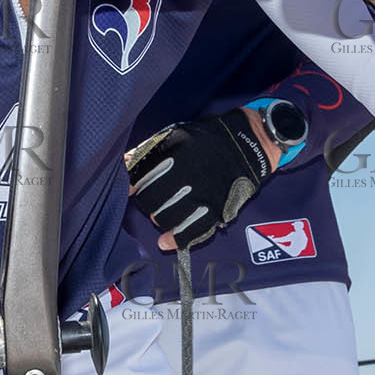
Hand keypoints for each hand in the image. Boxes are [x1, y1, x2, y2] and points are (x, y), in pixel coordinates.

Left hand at [126, 109, 277, 251]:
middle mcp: (187, 176)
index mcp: (175, 154)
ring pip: (165, 218)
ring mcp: (202, 195)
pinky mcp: (216, 210)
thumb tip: (125, 164)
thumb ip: (149, 149)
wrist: (248, 143)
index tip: (133, 189)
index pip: (140, 179)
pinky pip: (191, 232)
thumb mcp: (176, 133)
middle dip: (147, 203)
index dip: (133, 186)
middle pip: (150, 201)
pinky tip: (165, 242)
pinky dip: (175, 240)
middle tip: (152, 199)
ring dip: (159, 218)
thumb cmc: (207, 137)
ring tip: (162, 213)